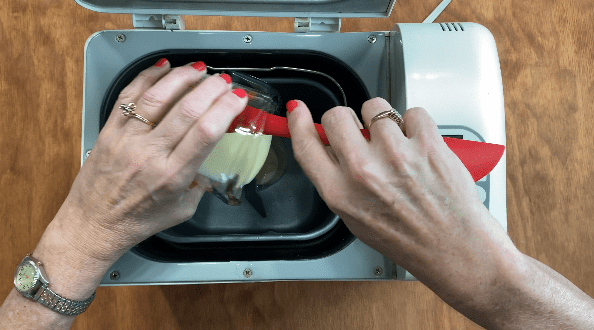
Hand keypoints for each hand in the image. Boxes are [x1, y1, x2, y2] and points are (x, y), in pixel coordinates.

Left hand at [58, 59, 247, 260]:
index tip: (237, 99)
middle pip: (187, 109)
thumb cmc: (137, 219)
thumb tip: (213, 154)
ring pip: (158, 95)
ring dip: (183, 76)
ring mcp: (127, 139)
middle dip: (212, 88)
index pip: (205, 132)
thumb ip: (201, 182)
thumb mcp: (182, 209)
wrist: (93, 225)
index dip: (226, 108)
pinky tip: (164, 67)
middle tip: (224, 82)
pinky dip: (148, 76)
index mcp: (172, 175)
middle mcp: (149, 154)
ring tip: (200, 70)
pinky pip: (129, 94)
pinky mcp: (110, 130)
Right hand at [287, 97, 520, 308]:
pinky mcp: (426, 143)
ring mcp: (395, 154)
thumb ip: (338, 181)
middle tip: (361, 133)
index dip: (298, 122)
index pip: (306, 144)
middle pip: (336, 115)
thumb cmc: (408, 238)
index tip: (298, 110)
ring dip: (384, 121)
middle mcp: (363, 171)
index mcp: (340, 192)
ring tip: (398, 145)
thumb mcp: (356, 218)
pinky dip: (415, 124)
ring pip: (375, 107)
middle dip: (347, 120)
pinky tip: (419, 146)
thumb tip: (329, 147)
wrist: (453, 247)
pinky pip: (412, 111)